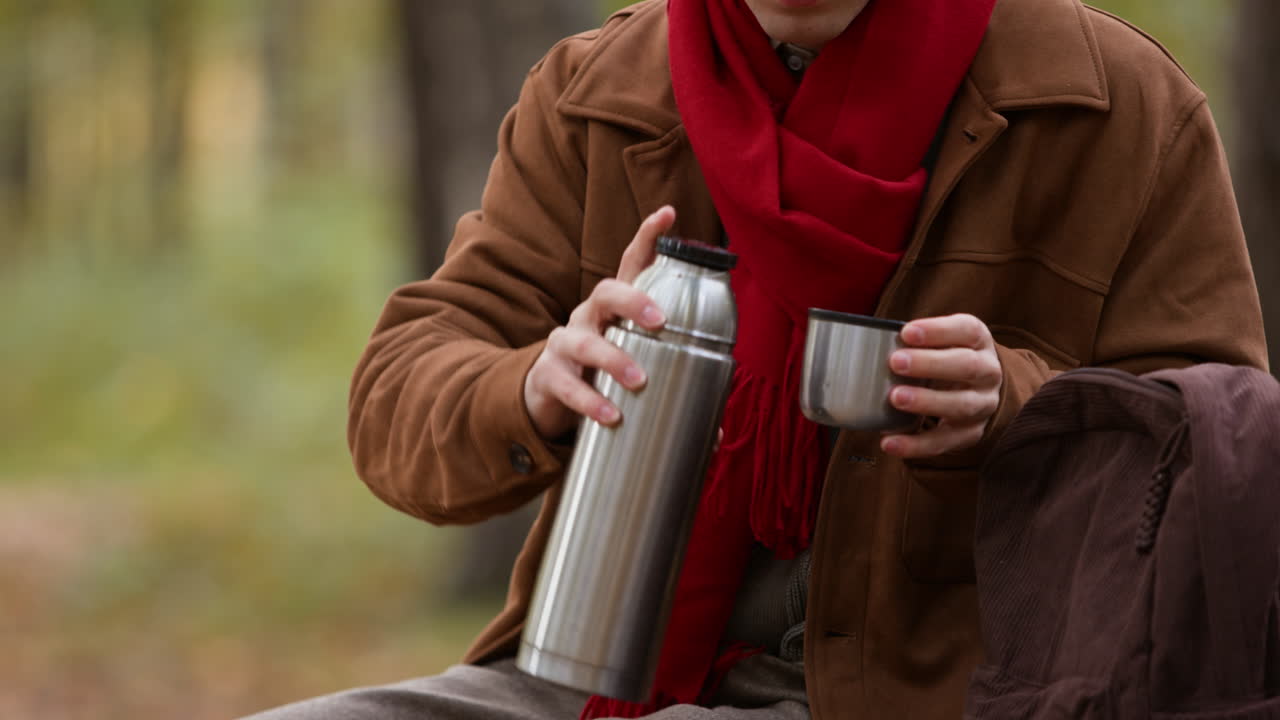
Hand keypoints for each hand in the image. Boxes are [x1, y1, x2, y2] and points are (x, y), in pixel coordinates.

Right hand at [523, 206, 675, 439]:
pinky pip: (567, 385)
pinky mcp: (549, 376)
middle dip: (633, 300)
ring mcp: (565, 344)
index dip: (648, 237)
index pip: (631, 264)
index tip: (668, 214)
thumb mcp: (634, 369)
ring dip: (613, 359)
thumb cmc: (601, 375)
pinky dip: (589, 401)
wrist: (546, 401)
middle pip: (606, 292)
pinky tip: (610, 415)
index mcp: (616, 309)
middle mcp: (588, 317)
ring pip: (585, 341)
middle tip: (660, 320)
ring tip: (638, 380)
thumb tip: (718, 435)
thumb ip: (678, 397)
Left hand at [879, 313, 1002, 458]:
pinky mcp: (970, 433)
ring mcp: (982, 405)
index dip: (938, 331)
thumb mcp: (943, 341)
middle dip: (930, 364)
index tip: (907, 332)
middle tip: (896, 362)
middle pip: (967, 366)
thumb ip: (917, 341)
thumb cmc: (948, 358)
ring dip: (926, 401)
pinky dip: (915, 444)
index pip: (967, 330)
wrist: (979, 391)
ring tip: (895, 398)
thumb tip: (871, 342)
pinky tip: (889, 441)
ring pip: (960, 404)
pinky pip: (944, 441)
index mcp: (979, 342)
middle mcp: (987, 373)